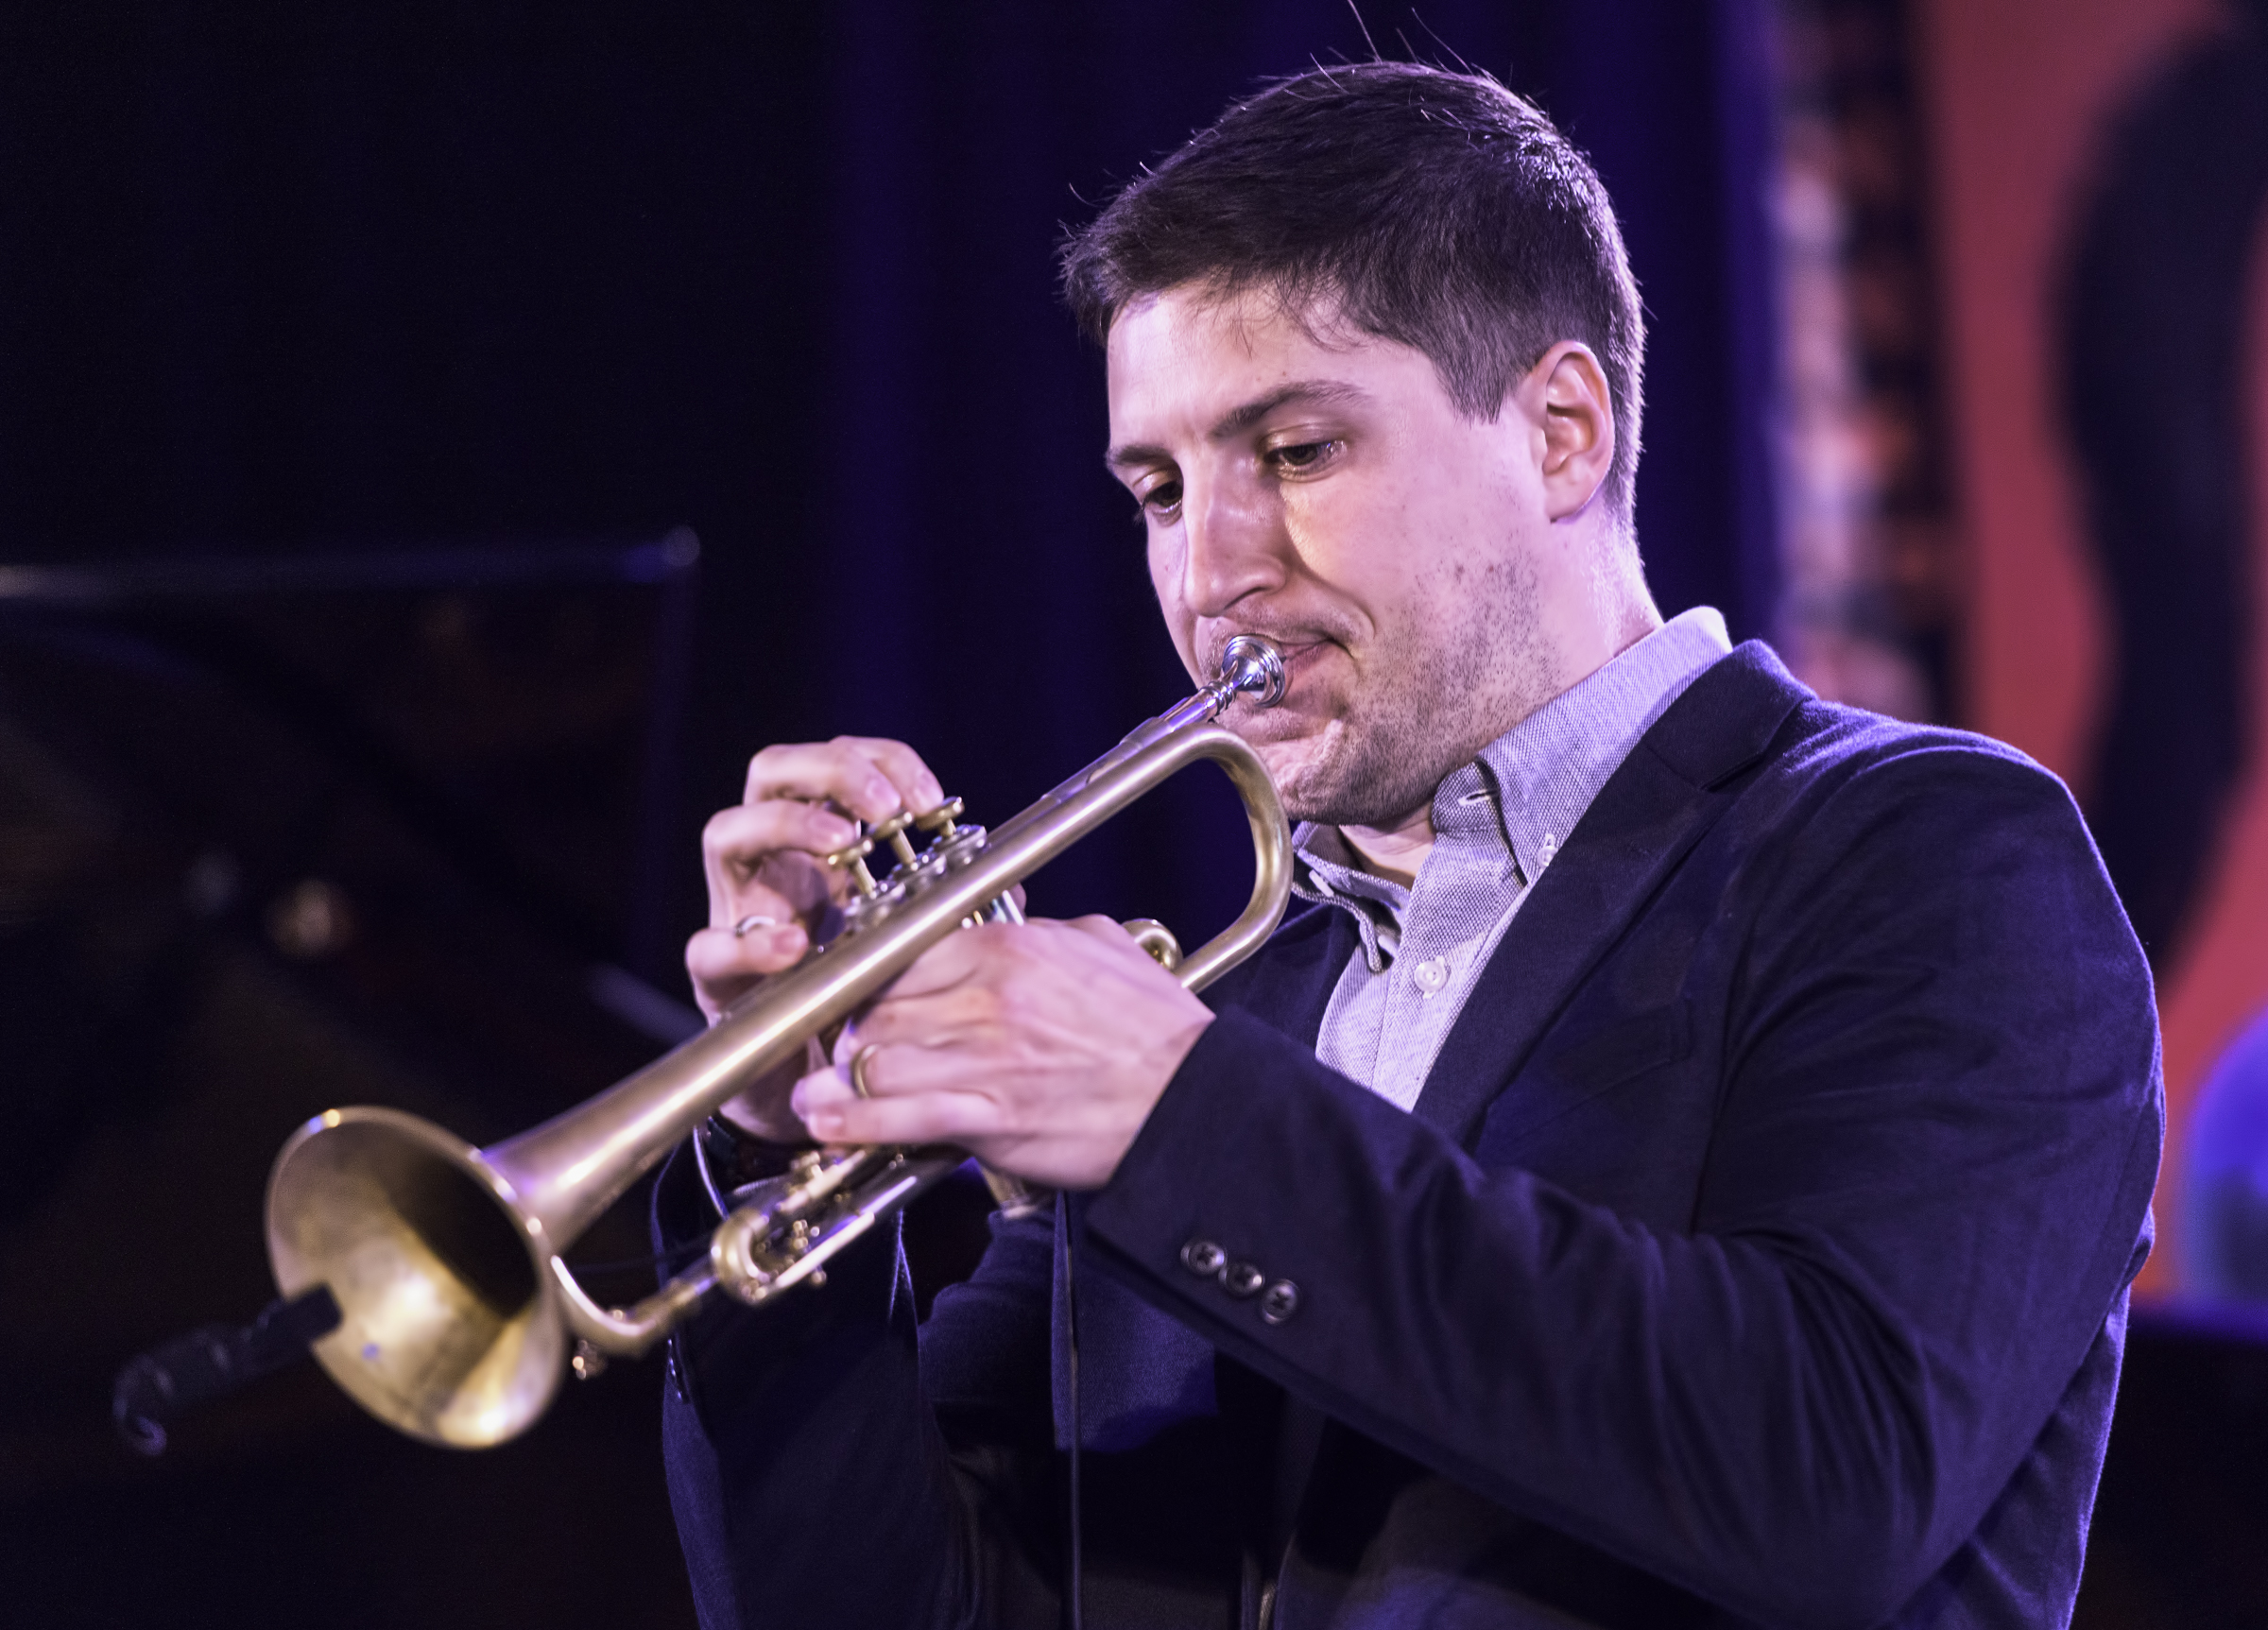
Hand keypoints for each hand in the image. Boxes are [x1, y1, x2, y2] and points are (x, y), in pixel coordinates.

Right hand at [686, 736, 944, 1139]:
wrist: (804, 1088)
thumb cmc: (856, 999)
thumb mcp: (906, 941)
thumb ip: (948, 910)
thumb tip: (1016, 892)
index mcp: (821, 846)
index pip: (840, 763)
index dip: (885, 763)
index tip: (934, 802)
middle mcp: (773, 865)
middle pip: (774, 772)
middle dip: (832, 771)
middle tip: (885, 807)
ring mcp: (738, 912)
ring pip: (726, 833)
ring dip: (788, 825)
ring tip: (843, 846)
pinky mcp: (714, 977)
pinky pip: (708, 947)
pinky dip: (748, 943)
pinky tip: (795, 944)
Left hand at [789, 916, 1215, 1188]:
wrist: (1193, 1097)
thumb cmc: (1155, 1027)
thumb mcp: (1099, 946)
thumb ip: (1042, 927)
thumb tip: (1012, 914)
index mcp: (1007, 947)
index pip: (898, 951)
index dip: (867, 978)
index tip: (854, 996)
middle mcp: (985, 998)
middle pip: (873, 1007)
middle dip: (848, 1033)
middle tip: (840, 1051)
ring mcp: (984, 1059)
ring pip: (874, 1060)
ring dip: (841, 1081)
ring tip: (819, 1094)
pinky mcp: (990, 1119)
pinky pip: (899, 1117)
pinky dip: (854, 1123)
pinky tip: (829, 1125)